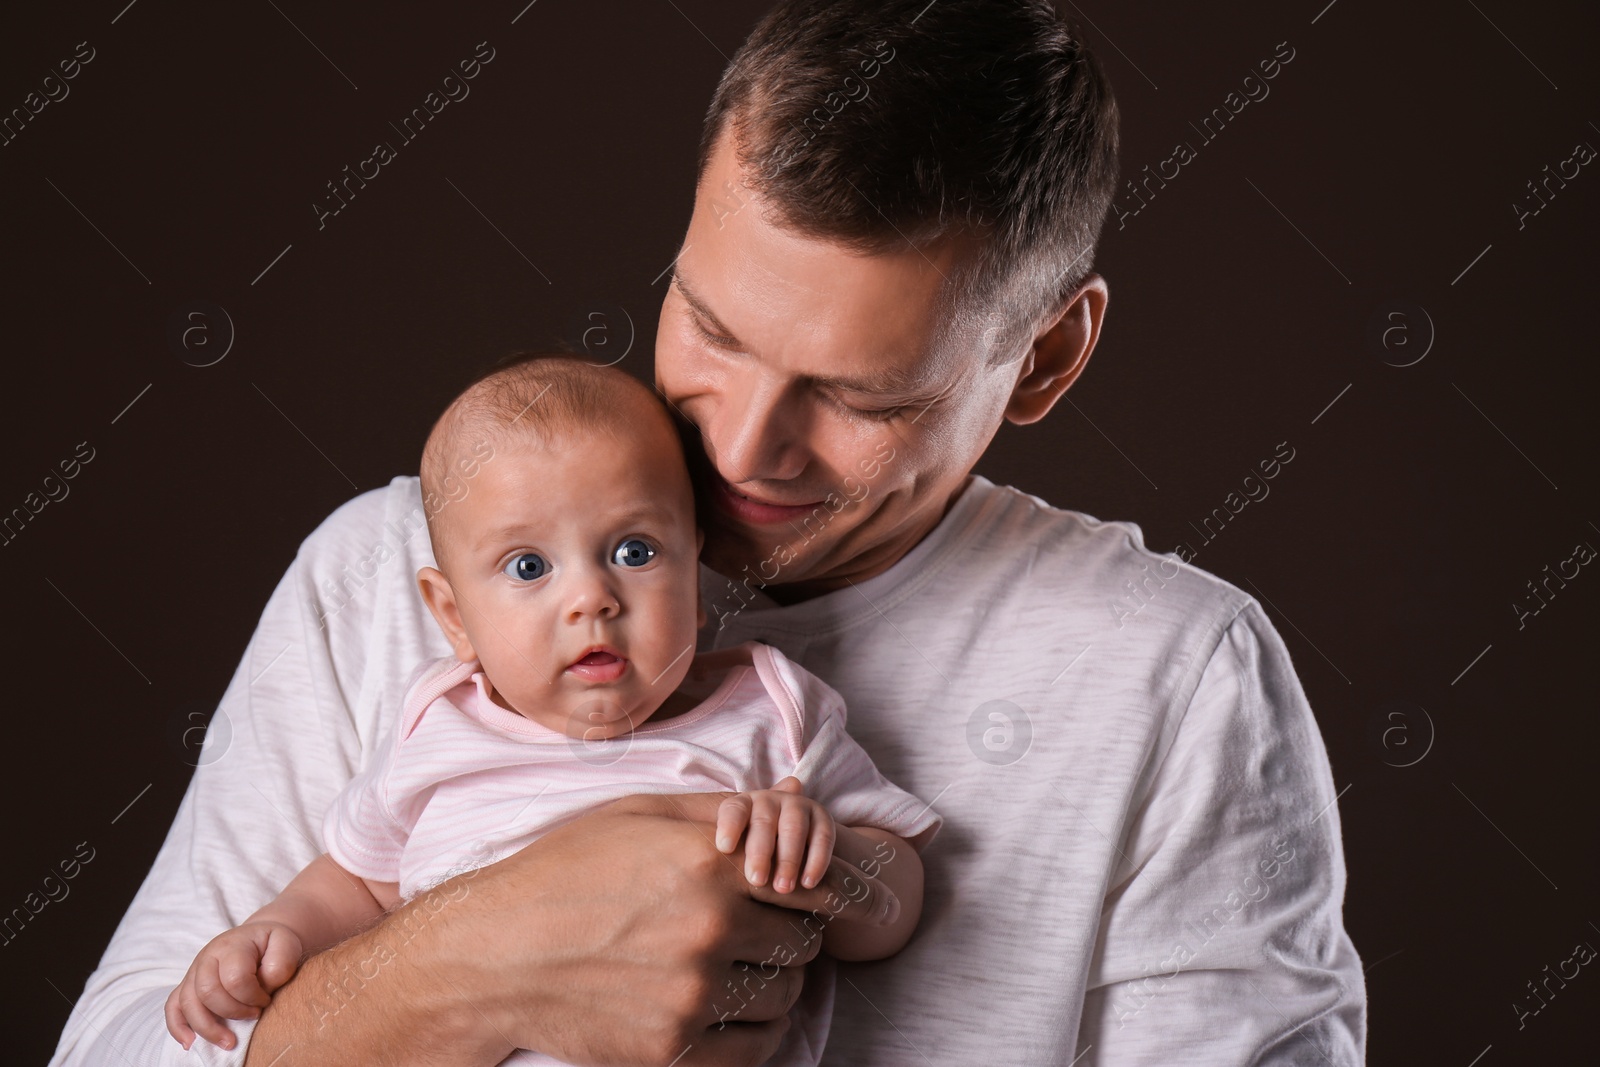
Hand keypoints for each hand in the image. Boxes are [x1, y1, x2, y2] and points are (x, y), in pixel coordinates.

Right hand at [165, 920, 302, 1050]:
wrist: (259, 938)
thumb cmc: (273, 945)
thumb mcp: (287, 944)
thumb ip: (279, 964)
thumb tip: (262, 989)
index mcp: (232, 945)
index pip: (235, 978)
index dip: (253, 996)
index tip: (267, 1000)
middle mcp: (207, 957)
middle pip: (207, 992)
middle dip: (233, 1012)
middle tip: (254, 1016)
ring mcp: (193, 972)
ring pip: (187, 1003)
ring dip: (208, 1028)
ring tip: (229, 1042)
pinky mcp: (187, 986)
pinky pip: (173, 1007)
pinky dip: (178, 1027)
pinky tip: (190, 1043)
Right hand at [398, 792, 899, 1066]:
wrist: (493, 954)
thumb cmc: (566, 872)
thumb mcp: (641, 815)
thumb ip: (726, 809)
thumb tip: (797, 790)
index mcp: (708, 862)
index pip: (818, 883)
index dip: (828, 891)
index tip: (823, 898)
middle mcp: (709, 927)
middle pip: (804, 941)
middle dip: (789, 934)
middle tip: (758, 930)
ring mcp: (691, 993)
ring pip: (785, 995)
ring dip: (772, 982)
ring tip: (733, 967)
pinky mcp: (672, 1048)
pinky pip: (757, 1045)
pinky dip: (755, 1030)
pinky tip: (726, 1008)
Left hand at [715, 776, 835, 893]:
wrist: (788, 840)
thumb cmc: (751, 850)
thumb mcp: (736, 847)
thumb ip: (726, 849)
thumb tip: (707, 858)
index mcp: (744, 804)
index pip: (734, 810)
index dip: (729, 826)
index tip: (724, 848)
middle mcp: (771, 800)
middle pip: (764, 822)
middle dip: (760, 853)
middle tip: (757, 881)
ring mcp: (798, 806)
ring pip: (793, 829)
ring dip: (789, 859)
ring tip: (783, 888)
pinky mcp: (822, 818)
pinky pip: (823, 837)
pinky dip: (817, 861)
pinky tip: (808, 883)